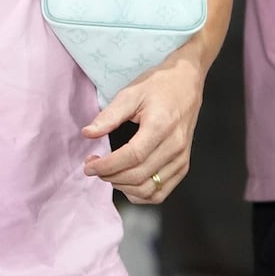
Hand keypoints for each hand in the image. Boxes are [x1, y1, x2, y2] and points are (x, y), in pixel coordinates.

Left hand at [79, 49, 206, 203]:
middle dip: (110, 176)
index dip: (107, 165)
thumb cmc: (159, 85)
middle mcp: (175, 146)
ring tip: (109, 174)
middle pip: (139, 176)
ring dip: (123, 187)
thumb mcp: (131, 93)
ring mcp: (181, 158)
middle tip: (93, 167)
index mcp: (161, 126)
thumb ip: (109, 116)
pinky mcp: (183, 165)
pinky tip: (127, 183)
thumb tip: (87, 134)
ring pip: (149, 189)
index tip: (89, 165)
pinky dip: (141, 194)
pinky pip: (161, 193)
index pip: (131, 157)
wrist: (187, 81)